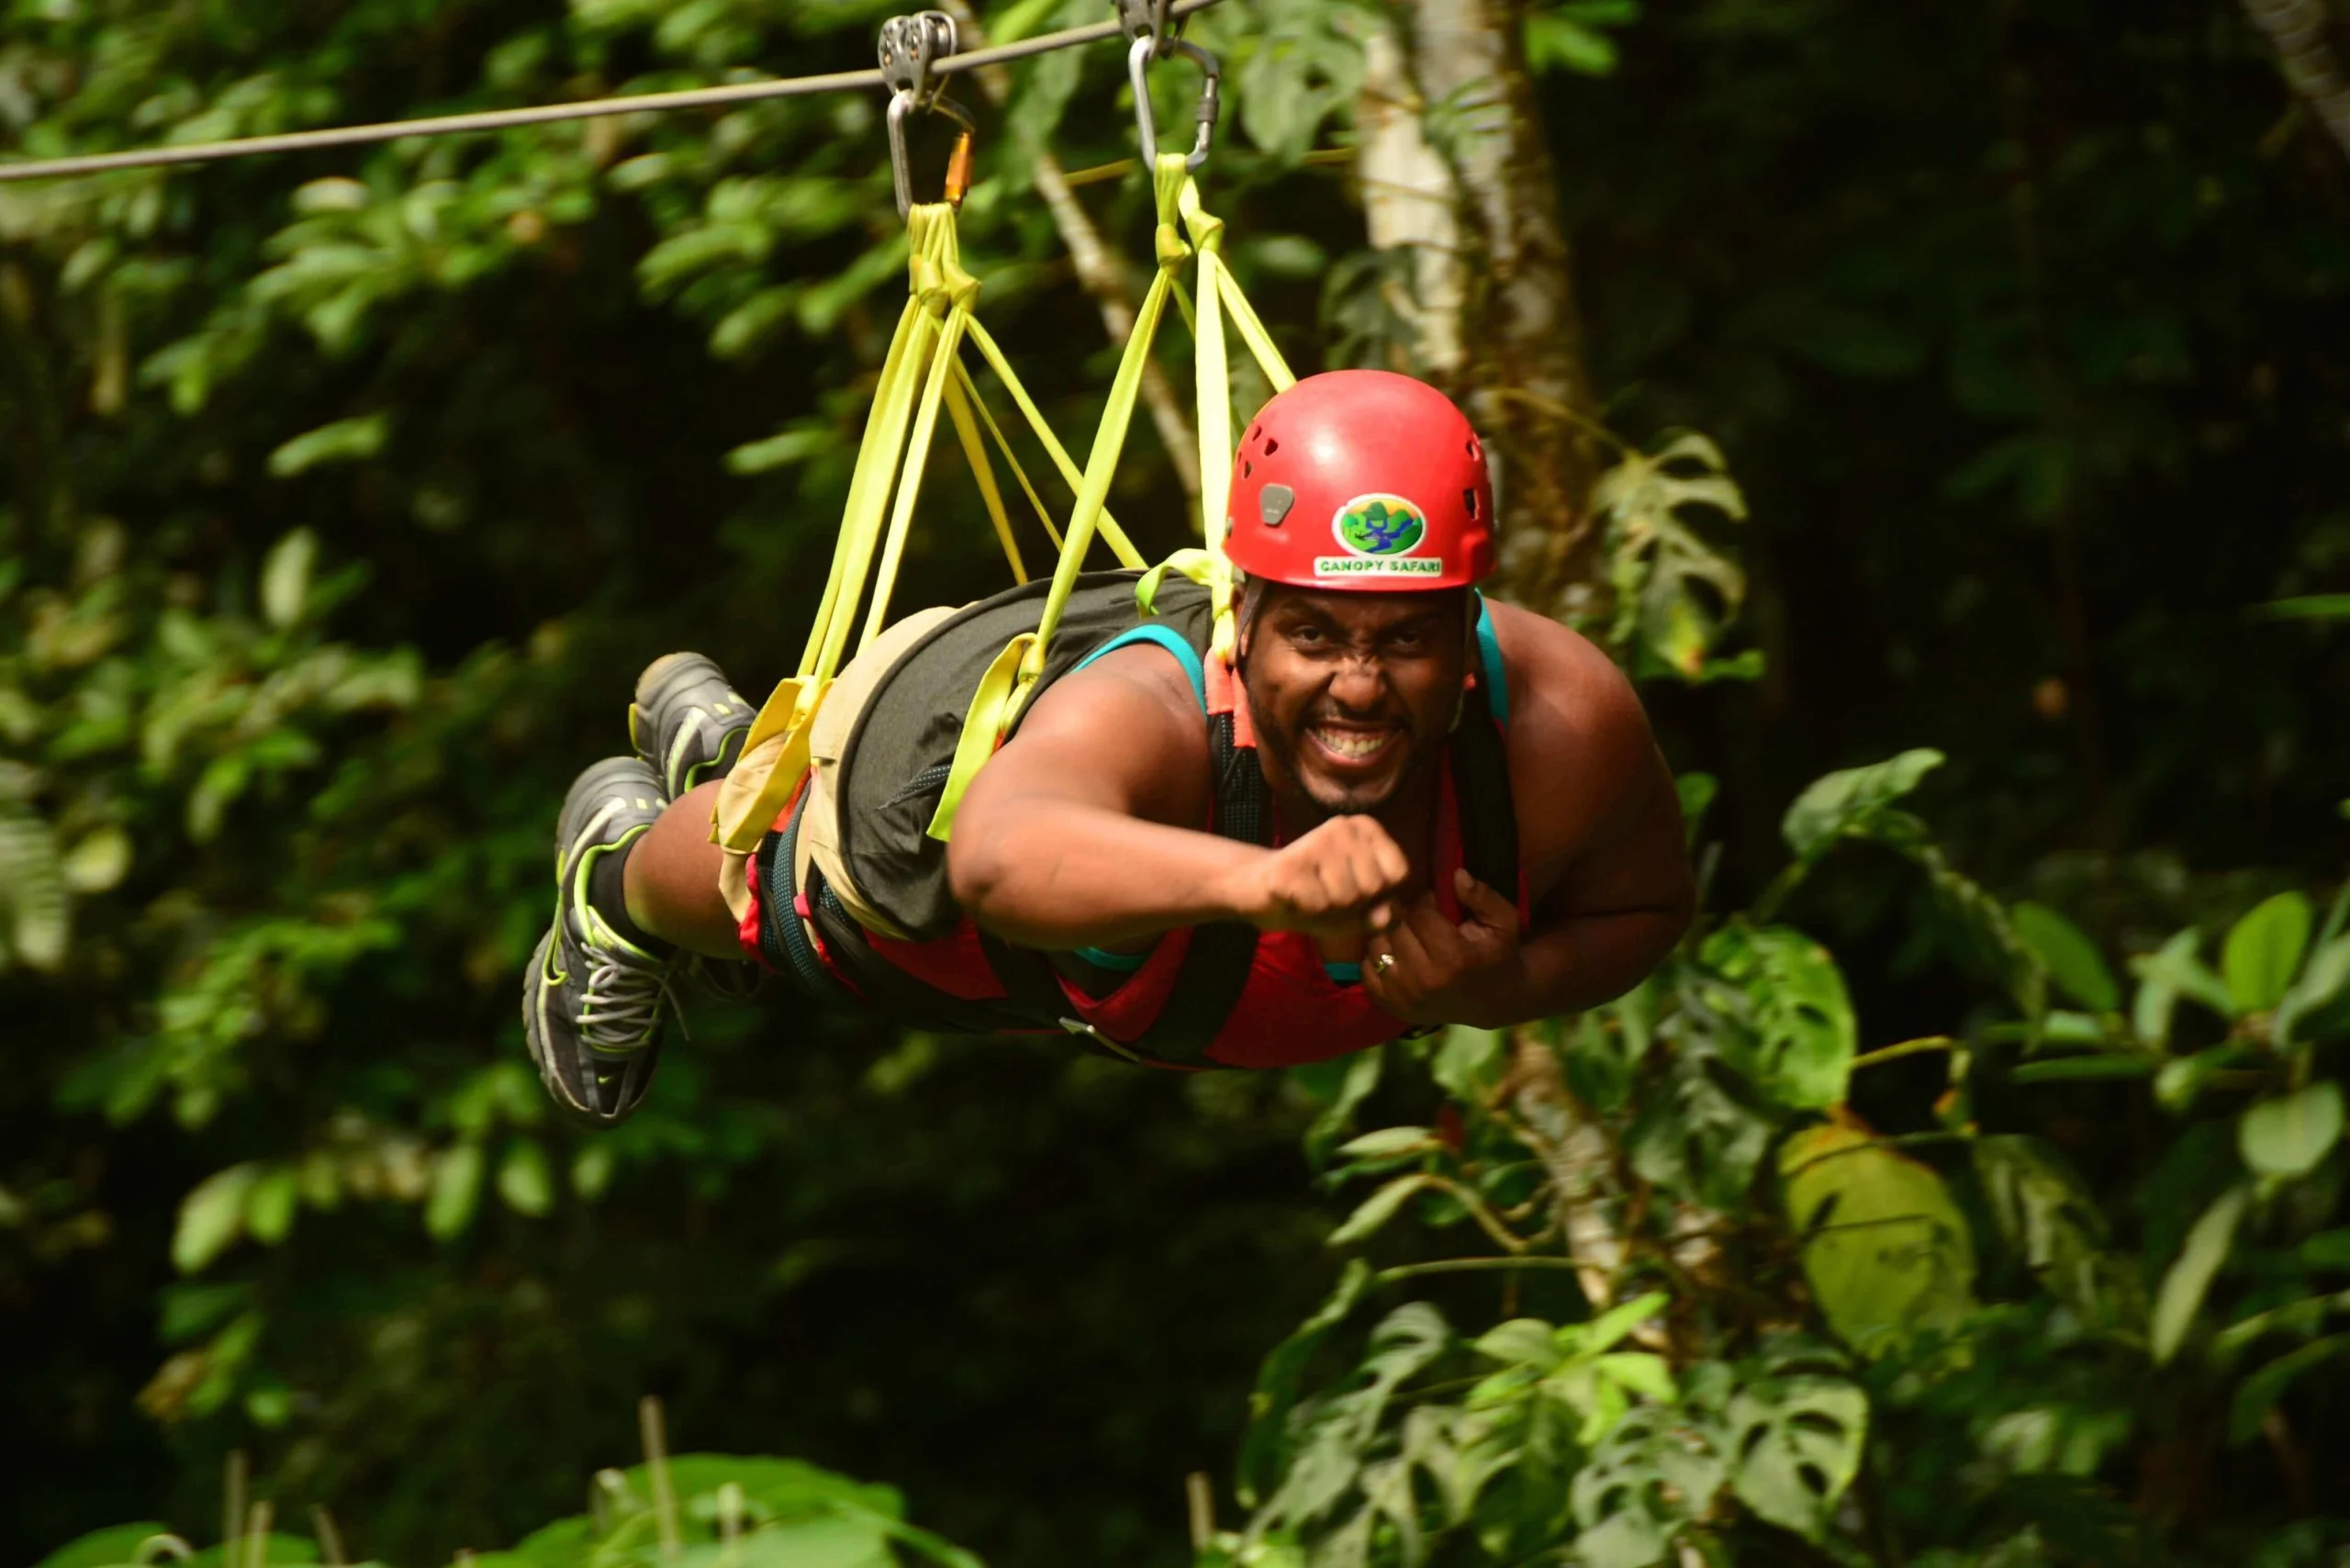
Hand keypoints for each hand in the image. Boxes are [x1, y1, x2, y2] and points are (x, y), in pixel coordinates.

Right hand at [1230, 815, 1410, 941]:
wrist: (1260, 891)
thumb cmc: (1317, 897)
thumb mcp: (1359, 910)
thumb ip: (1383, 914)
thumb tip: (1388, 915)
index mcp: (1367, 829)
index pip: (1399, 873)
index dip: (1378, 894)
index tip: (1354, 888)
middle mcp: (1344, 826)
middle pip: (1372, 887)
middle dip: (1352, 903)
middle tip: (1325, 893)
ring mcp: (1316, 840)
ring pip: (1346, 898)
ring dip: (1327, 909)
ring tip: (1309, 894)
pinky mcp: (1290, 862)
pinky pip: (1317, 905)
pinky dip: (1305, 910)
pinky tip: (1293, 896)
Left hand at [1361, 868, 1523, 1026]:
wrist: (1490, 1000)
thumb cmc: (1495, 955)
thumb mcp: (1503, 923)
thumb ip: (1482, 896)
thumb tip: (1456, 874)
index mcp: (1453, 958)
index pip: (1419, 914)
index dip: (1425, 904)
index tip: (1435, 907)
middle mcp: (1425, 980)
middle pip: (1396, 929)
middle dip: (1407, 918)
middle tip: (1422, 922)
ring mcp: (1404, 996)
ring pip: (1377, 946)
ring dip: (1389, 936)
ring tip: (1409, 938)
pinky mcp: (1390, 1005)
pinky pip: (1367, 968)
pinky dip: (1377, 958)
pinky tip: (1398, 956)